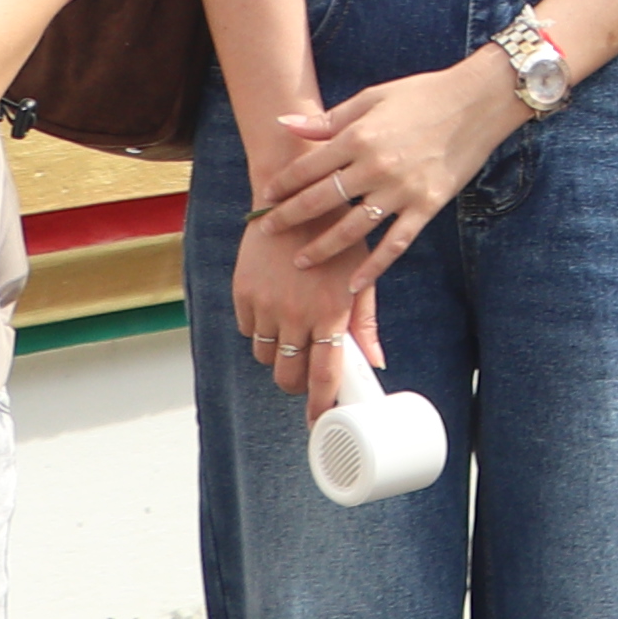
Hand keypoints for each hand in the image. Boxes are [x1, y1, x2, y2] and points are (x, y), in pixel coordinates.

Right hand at [222, 219, 380, 407]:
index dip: (320, 405)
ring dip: (277, 355)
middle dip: (296, 384)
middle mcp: (296, 314)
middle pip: (288, 376)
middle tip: (306, 375)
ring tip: (292, 334)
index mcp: (330, 313)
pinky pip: (246, 331)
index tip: (319, 421)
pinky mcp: (242, 293)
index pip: (324, 374)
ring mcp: (266, 305)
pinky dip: (259, 330)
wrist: (296, 197)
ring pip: (264, 357)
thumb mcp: (359, 277)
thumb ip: (364, 323)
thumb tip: (375, 360)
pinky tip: (274, 310)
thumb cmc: (337, 235)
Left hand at [259, 56, 517, 287]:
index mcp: (358, 137)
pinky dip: (375, 266)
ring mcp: (401, 190)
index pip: (307, 168)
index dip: (282, 185)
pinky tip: (354, 284)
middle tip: (267, 233)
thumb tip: (284, 124)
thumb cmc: (421, 95)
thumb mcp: (371, 98)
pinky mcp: (426, 206)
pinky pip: (396, 243)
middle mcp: (375, 167)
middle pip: (321, 202)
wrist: (478, 102)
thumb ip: (327, 120)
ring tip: (300, 262)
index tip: (266, 198)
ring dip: (322, 249)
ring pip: (352, 229)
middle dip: (289, 219)